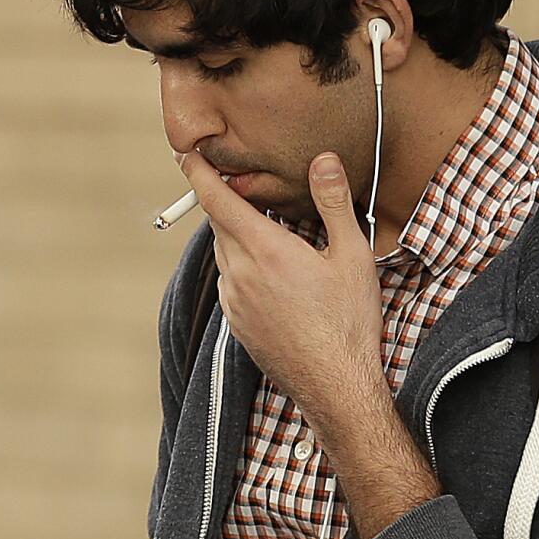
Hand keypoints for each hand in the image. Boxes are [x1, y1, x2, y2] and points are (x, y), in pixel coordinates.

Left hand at [184, 148, 385, 433]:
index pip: (218, 200)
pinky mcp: (237, 324)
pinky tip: (272, 275)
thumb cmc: (349, 321)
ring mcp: (234, 301)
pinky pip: (230, 283)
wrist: (335, 384)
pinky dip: (243, 268)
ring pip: (225, 254)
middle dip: (225, 202)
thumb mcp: (352, 256)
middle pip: (218, 224)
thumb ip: (333, 203)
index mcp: (265, 250)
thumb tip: (322, 160)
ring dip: (237, 237)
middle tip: (238, 184)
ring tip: (267, 232)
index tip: (186, 153)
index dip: (198, 173)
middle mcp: (240, 273)